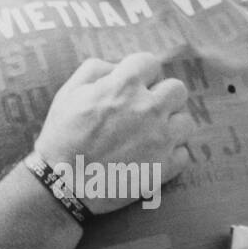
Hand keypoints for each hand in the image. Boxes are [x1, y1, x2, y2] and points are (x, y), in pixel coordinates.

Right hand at [34, 54, 192, 214]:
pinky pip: (184, 154)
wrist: (62, 186)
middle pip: (177, 89)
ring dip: (172, 125)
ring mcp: (159, 140)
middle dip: (162, 96)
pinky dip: (171, 154)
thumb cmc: (61, 137)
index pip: (150, 62)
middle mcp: (148, 109)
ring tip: (152, 134)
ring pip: (186, 121)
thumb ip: (95, 70)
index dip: (141, 73)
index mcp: (124, 86)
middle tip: (146, 109)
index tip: (133, 85)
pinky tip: (153, 156)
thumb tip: (117, 67)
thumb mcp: (68, 92)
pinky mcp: (164, 168)